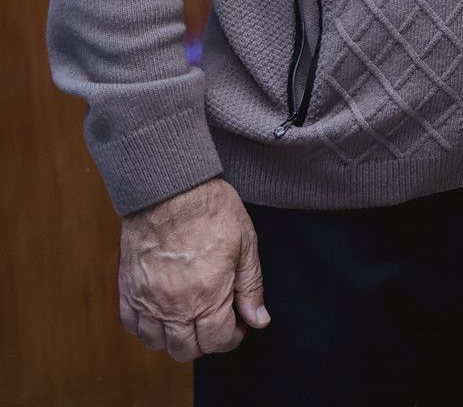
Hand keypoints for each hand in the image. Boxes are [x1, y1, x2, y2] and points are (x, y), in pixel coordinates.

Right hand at [118, 177, 269, 360]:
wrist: (170, 189)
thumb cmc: (211, 211)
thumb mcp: (246, 245)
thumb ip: (251, 287)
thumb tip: (258, 320)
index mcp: (208, 295)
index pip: (218, 341)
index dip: (232, 337)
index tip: (238, 322)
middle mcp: (174, 305)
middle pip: (185, 350)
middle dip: (205, 341)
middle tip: (215, 320)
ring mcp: (146, 299)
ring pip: (155, 343)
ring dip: (174, 337)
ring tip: (189, 317)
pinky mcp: (127, 288)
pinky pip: (130, 325)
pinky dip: (145, 326)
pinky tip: (161, 311)